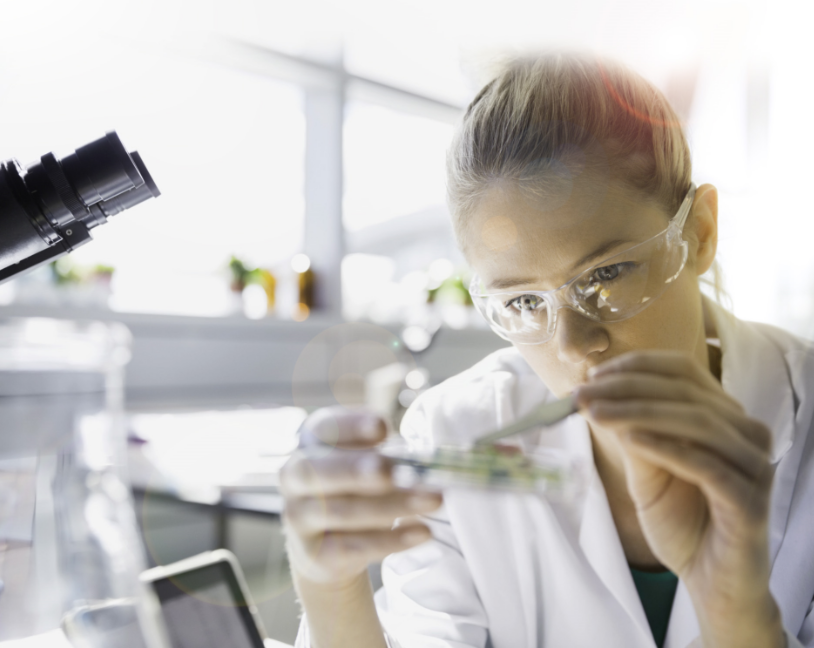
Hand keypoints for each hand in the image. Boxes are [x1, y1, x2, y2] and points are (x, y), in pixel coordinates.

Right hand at [280, 406, 441, 586]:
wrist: (326, 547)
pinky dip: (392, 539)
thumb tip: (424, 460)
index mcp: (310, 442)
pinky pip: (354, 546)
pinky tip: (422, 531)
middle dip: (357, 470)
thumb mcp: (363, 463)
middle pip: (319, 471)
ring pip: (344, 511)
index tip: (382, 428)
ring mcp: (300, 517)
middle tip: (390, 471)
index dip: (351, 426)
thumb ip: (383, 456)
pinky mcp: (315, 553)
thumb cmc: (353, 490)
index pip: (323, 427)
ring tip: (432, 500)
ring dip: (392, 505)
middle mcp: (295, 476)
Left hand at [574, 351, 783, 647]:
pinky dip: (666, 448)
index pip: (683, 371)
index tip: (592, 374)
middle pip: (685, 393)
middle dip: (626, 389)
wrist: (711, 579)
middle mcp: (747, 433)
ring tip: (594, 414)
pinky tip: (629, 440)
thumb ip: (634, 434)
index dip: (636, 367)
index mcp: (725, 417)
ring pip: (696, 422)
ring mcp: (754, 465)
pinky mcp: (751, 500)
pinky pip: (707, 465)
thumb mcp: (648, 472)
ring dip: (638, 412)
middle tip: (581, 395)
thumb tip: (600, 395)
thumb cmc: (683, 521)